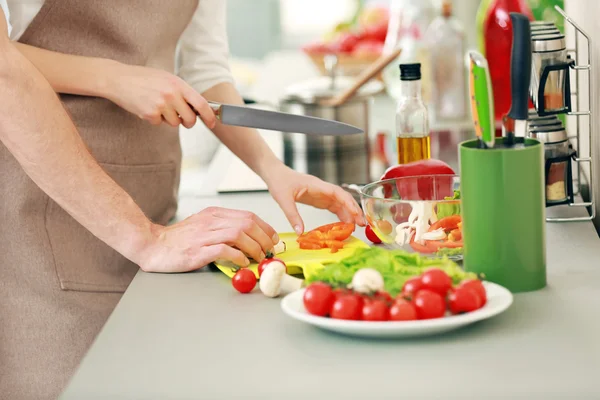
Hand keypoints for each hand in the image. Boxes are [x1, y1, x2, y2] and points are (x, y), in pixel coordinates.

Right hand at [103, 62, 215, 128]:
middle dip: (188, 122)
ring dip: (168, 119)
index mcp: (178, 84)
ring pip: (174, 123)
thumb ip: (182, 91)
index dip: (209, 116)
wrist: (117, 78)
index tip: (213, 123)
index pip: (201, 103)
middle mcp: (171, 94)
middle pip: (190, 119)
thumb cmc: (143, 78)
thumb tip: (198, 107)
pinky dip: (154, 119)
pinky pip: (159, 123)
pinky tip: (146, 107)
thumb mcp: (166, 78)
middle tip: (182, 119)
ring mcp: (161, 104)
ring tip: (157, 105)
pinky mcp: (149, 113)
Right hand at [138, 207, 278, 272]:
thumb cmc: (177, 240)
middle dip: (264, 238)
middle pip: (247, 223)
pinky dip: (237, 256)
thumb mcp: (203, 226)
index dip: (265, 228)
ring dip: (254, 247)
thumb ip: (223, 229)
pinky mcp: (197, 250)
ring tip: (258, 257)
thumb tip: (247, 240)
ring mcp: (204, 235)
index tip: (273, 239)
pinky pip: (224, 250)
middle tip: (269, 251)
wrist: (151, 245)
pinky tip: (242, 262)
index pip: (248, 216)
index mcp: (214, 214)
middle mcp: (211, 221)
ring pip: (239, 234)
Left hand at [264, 165, 365, 234]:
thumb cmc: (279, 182)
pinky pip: (333, 206)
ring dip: (349, 213)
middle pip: (343, 198)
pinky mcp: (318, 198)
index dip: (348, 203)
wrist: (275, 173)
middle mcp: (322, 189)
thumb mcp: (283, 199)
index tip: (356, 214)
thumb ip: (292, 215)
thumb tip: (301, 232)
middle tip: (362, 224)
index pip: (337, 193)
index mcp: (316, 185)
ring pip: (340, 203)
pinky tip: (343, 224)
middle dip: (354, 210)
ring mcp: (321, 193)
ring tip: (356, 227)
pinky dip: (340, 214)